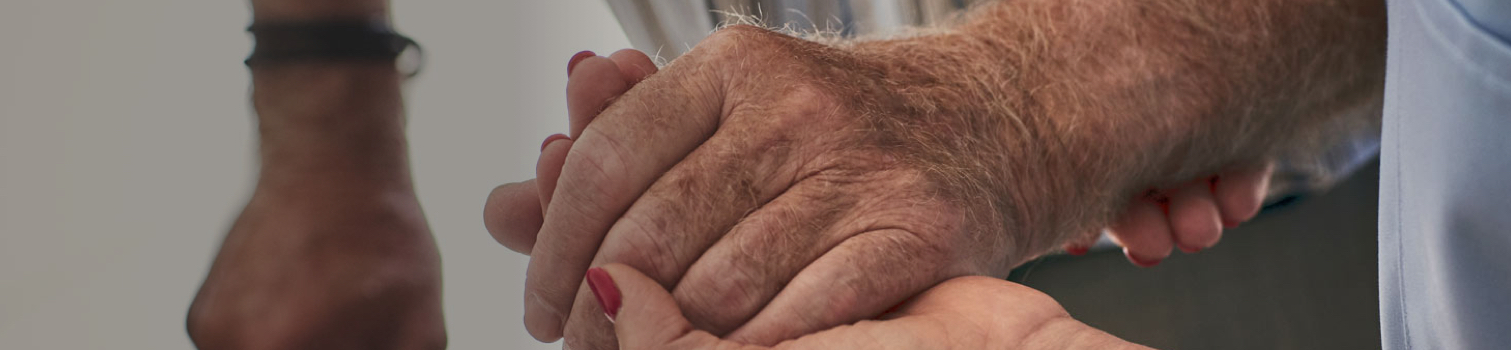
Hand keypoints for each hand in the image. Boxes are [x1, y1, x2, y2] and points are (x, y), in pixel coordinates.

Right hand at [188, 2, 442, 345]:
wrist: (326, 152)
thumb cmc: (384, 231)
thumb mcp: (422, 317)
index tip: (363, 339)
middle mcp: (232, 344)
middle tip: (352, 321)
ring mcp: (208, 330)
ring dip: (301, 346)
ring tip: (333, 302)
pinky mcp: (197, 314)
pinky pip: (243, 343)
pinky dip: (277, 331)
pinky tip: (306, 293)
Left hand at [504, 25, 1241, 348]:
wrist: (1006, 118)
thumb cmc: (851, 128)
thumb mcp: (736, 114)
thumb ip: (619, 155)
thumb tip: (505, 208)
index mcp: (735, 65)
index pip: (604, 161)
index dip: (555, 243)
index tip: (545, 298)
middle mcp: (796, 109)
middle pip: (652, 235)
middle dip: (603, 308)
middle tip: (586, 342)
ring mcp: (860, 171)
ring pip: (718, 290)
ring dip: (672, 340)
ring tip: (660, 349)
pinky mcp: (916, 234)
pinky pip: (798, 321)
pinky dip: (752, 348)